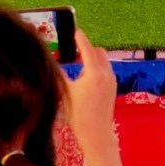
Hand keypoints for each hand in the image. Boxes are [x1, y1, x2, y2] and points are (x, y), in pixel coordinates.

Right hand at [66, 29, 116, 149]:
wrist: (96, 134)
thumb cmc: (78, 114)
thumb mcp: (65, 92)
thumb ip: (59, 74)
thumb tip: (51, 62)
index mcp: (95, 73)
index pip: (87, 49)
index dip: (80, 39)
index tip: (76, 31)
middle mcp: (106, 74)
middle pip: (98, 52)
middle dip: (88, 49)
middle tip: (75, 51)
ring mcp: (112, 81)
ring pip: (103, 61)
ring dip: (92, 60)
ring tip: (79, 68)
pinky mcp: (113, 88)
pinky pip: (106, 70)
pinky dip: (97, 68)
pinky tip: (86, 79)